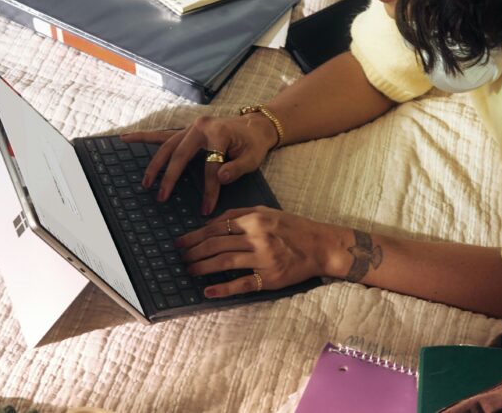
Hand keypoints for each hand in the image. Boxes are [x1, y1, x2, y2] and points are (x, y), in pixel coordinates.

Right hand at [121, 114, 277, 214]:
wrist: (254, 126)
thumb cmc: (253, 144)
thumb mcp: (253, 158)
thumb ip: (238, 169)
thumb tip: (220, 178)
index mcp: (219, 133)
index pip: (210, 166)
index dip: (209, 189)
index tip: (206, 209)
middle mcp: (201, 127)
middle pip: (180, 155)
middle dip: (170, 177)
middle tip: (162, 197)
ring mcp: (190, 127)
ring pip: (167, 146)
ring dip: (155, 165)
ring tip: (146, 183)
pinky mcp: (185, 131)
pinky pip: (161, 134)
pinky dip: (143, 137)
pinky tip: (125, 139)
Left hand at [176, 206, 335, 298]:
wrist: (321, 246)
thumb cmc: (293, 228)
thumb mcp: (267, 211)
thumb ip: (240, 213)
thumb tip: (213, 222)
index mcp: (255, 219)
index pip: (217, 227)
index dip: (195, 235)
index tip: (181, 241)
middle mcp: (257, 237)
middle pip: (216, 244)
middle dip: (193, 251)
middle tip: (180, 257)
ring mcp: (263, 258)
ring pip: (224, 262)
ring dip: (202, 267)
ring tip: (189, 270)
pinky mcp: (269, 278)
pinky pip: (242, 283)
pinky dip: (223, 288)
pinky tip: (208, 290)